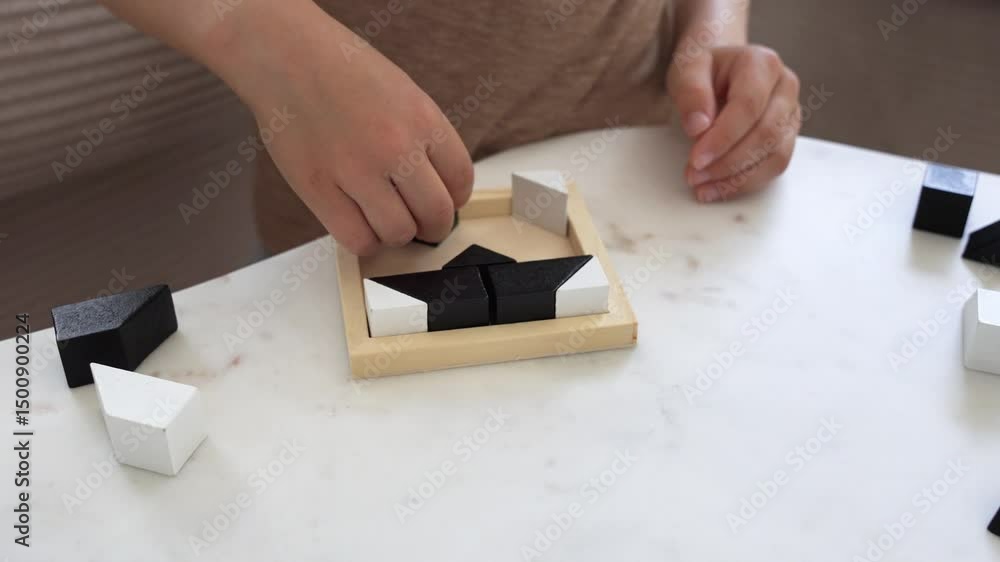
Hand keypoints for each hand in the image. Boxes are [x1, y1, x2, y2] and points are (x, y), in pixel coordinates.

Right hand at [226, 4, 472, 254]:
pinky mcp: (319, 189)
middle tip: (422, 225)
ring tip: (384, 220)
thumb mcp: (403, 93)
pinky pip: (357, 239)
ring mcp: (357, 170)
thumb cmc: (342, 71)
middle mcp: (396, 147)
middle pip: (436, 214)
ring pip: (398, 233)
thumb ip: (423, 138)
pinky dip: (365, 242)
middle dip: (433, 227)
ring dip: (397, 234)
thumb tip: (437, 187)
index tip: (445, 203)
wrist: (285, 56)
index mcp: (423, 120)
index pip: (461, 180)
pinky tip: (361, 225)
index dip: (455, 199)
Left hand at [667, 45, 800, 202]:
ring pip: (775, 156)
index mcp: (762, 64)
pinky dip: (745, 183)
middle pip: (766, 134)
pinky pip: (774, 167)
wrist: (719, 73)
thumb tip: (699, 126)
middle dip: (727, 162)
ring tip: (702, 185)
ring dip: (737, 178)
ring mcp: (791, 114)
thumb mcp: (687, 69)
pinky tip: (718, 188)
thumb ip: (691, 92)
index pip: (749, 106)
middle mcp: (785, 87)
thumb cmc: (704, 70)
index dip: (723, 137)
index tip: (696, 159)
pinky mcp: (787, 137)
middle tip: (694, 175)